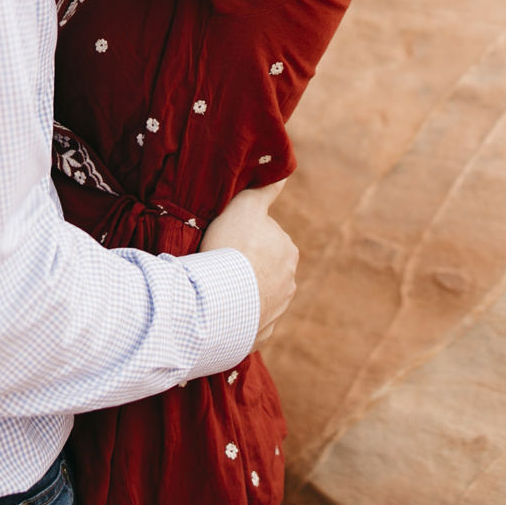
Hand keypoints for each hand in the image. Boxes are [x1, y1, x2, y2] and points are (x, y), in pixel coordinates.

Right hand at [201, 178, 295, 342]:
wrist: (220, 301)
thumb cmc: (232, 249)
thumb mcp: (245, 207)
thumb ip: (265, 189)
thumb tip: (282, 170)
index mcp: (288, 251)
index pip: (266, 237)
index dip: (243, 235)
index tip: (225, 239)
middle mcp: (289, 282)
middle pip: (263, 266)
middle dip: (245, 265)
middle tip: (219, 262)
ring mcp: (276, 311)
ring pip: (256, 293)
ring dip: (241, 290)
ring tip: (216, 286)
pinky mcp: (261, 334)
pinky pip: (248, 321)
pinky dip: (237, 316)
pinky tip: (221, 309)